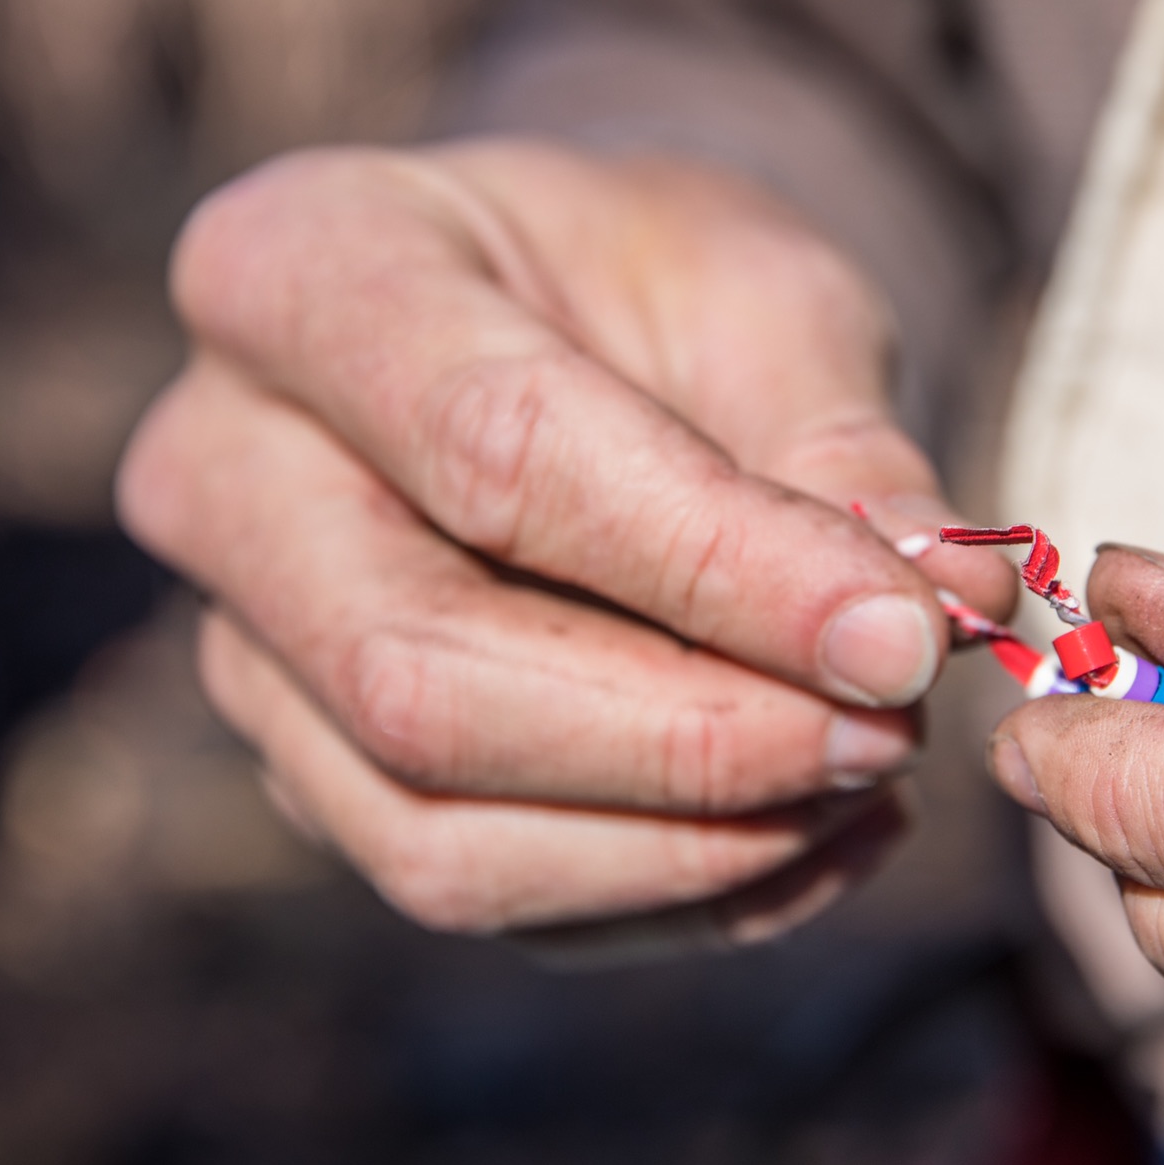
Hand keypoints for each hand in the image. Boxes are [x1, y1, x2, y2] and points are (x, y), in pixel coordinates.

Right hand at [118, 142, 1011, 944]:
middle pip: (418, 675)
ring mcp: (242, 644)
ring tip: (873, 777)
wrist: (556, 323)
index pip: (492, 450)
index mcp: (295, 268)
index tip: (904, 638)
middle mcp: (216, 469)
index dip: (713, 568)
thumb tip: (947, 611)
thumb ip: (842, 445)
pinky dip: (674, 896)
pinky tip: (819, 830)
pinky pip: (479, 894)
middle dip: (691, 739)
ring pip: (431, 834)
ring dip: (689, 846)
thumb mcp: (761, 290)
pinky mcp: (312, 769)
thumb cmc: (649, 280)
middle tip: (893, 727)